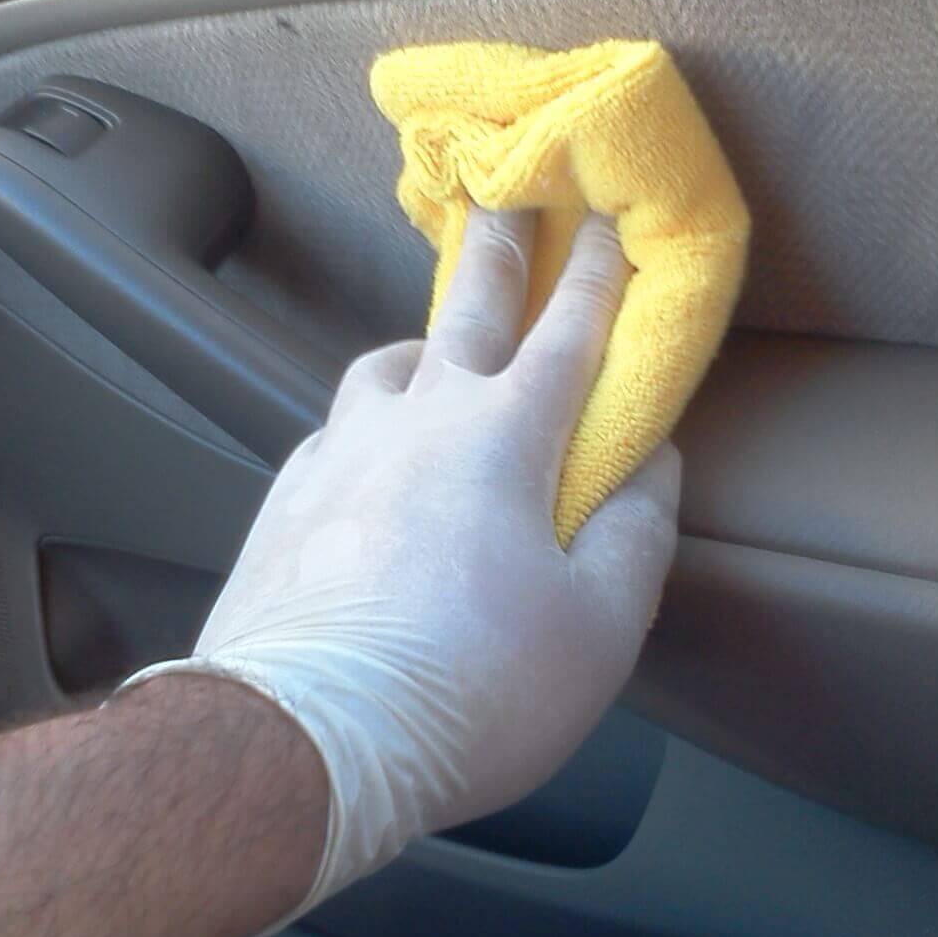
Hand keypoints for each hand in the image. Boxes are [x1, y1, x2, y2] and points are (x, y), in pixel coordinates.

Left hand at [135, 207, 680, 914]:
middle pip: (467, 312)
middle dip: (498, 252)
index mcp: (504, 438)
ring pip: (383, 366)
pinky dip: (364, 423)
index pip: (569, 336)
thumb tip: (652, 463)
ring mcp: (338, 452)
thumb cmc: (472, 688)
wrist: (306, 738)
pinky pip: (333, 432)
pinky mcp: (285, 498)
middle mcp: (416, 421)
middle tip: (506, 199)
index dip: (598, 276)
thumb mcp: (599, 629)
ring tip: (435, 353)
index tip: (608, 222)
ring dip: (421, 345)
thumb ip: (637, 533)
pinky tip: (365, 452)